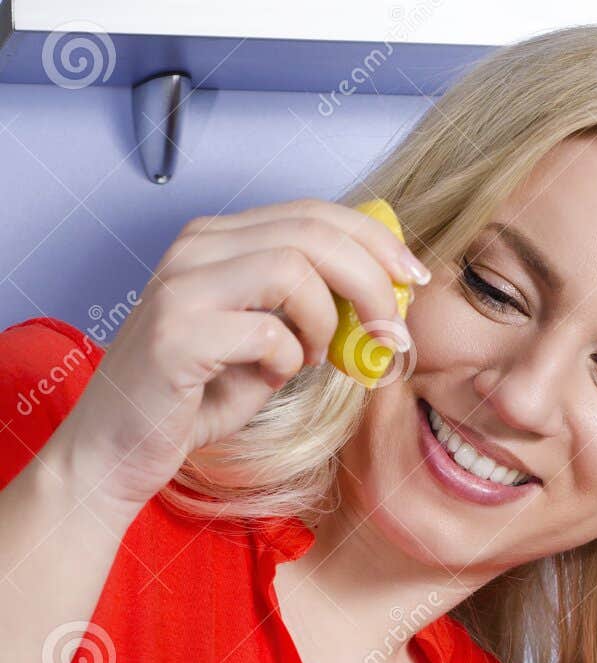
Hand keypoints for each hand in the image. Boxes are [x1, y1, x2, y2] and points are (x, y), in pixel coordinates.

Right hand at [50, 198, 428, 514]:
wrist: (118, 449)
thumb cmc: (194, 400)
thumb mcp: (264, 347)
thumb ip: (308, 316)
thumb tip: (378, 306)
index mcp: (219, 241)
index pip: (312, 213)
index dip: (374, 241)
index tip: (412, 279)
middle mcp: (196, 249)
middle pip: (312, 231)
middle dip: (371, 280)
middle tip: (393, 329)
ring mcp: (182, 288)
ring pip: (293, 268)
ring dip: (326, 321)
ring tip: (315, 358)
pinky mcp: (176, 336)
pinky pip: (266, 332)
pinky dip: (288, 360)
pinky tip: (272, 378)